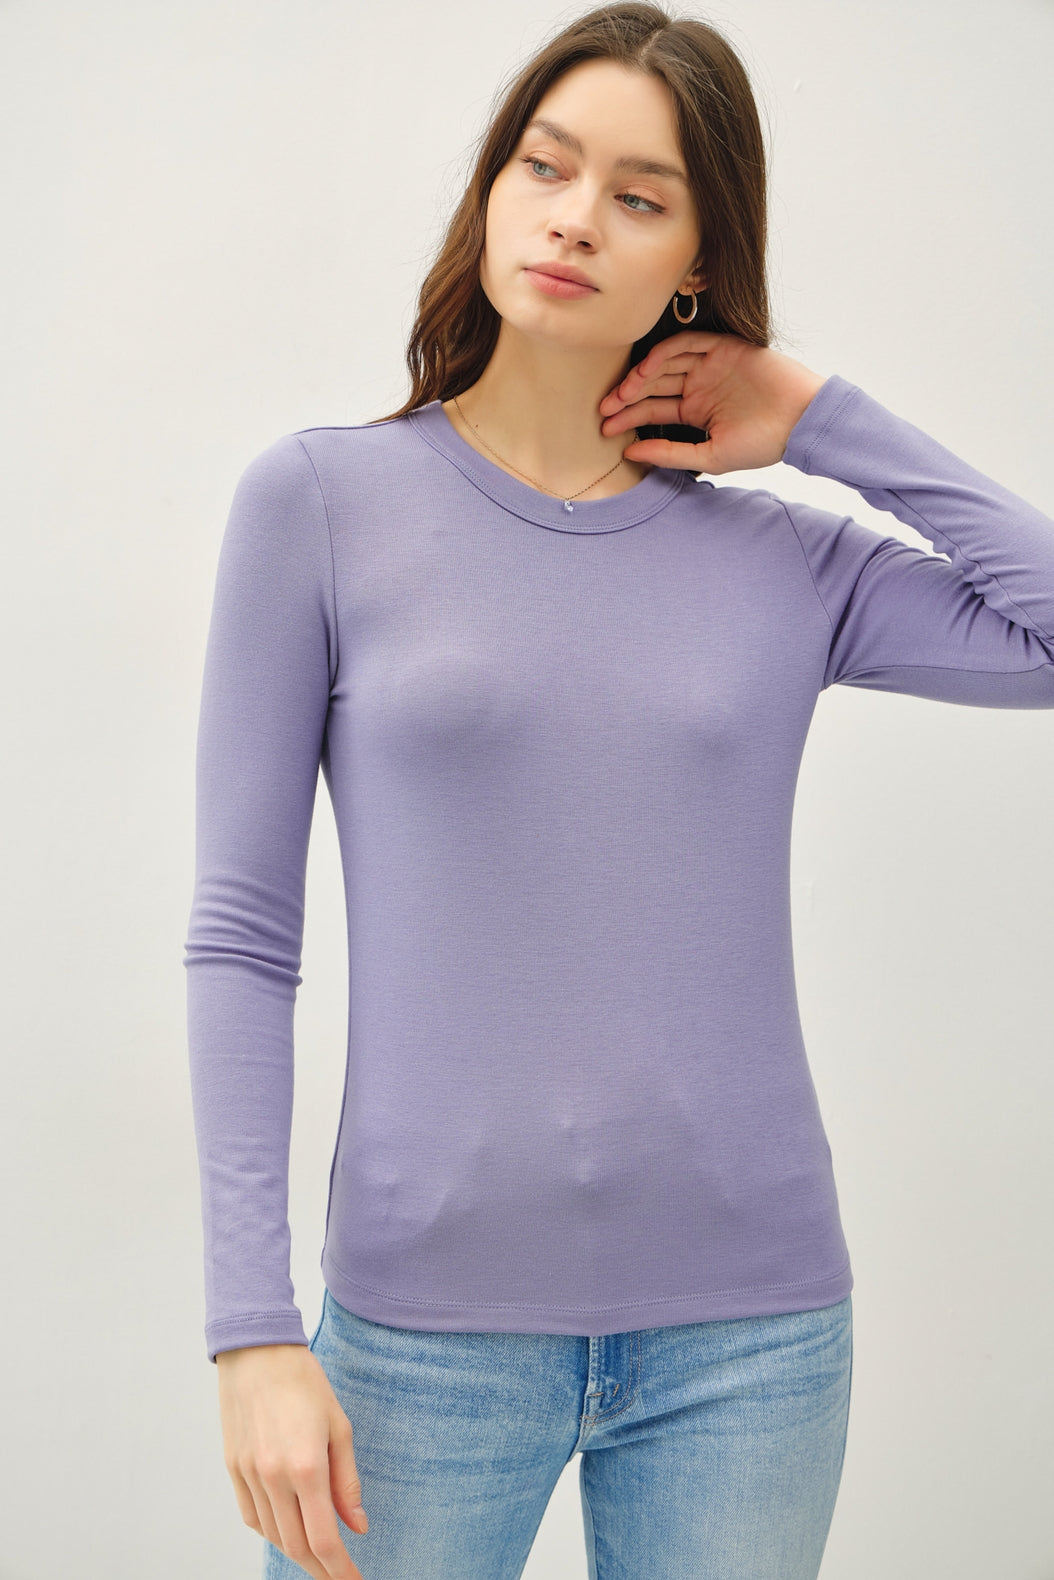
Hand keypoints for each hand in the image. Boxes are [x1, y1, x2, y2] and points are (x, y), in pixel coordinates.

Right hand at [217, 1342, 368, 1579]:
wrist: (257, 1351)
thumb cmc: (303, 1381)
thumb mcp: (339, 1426)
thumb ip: (347, 1482)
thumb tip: (358, 1526)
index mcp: (306, 1466)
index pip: (324, 1539)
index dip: (341, 1570)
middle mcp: (273, 1477)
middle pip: (297, 1547)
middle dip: (321, 1569)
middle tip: (340, 1576)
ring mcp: (248, 1475)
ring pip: (273, 1536)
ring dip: (297, 1554)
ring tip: (320, 1556)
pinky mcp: (233, 1468)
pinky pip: (252, 1517)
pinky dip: (272, 1532)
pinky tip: (288, 1530)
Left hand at [599, 331, 826, 474]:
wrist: (801, 420)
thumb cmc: (763, 443)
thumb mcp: (709, 455)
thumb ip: (669, 454)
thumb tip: (630, 454)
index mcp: (695, 411)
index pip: (653, 410)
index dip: (628, 418)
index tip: (606, 430)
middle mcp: (698, 386)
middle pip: (653, 385)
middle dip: (627, 397)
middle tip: (605, 409)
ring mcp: (709, 365)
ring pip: (664, 363)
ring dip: (641, 376)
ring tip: (623, 394)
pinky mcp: (723, 347)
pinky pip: (687, 343)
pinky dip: (664, 353)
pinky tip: (647, 370)